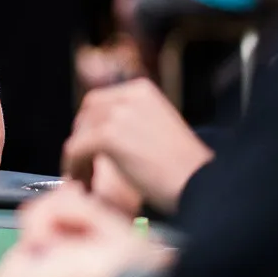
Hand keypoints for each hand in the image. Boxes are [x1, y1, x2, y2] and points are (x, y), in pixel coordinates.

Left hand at [64, 79, 211, 213]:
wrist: (203, 185)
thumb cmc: (185, 169)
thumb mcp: (158, 129)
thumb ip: (132, 122)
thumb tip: (97, 130)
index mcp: (142, 90)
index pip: (98, 102)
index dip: (89, 127)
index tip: (88, 150)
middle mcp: (129, 96)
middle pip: (85, 116)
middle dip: (82, 141)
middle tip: (84, 168)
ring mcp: (118, 114)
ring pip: (79, 135)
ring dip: (78, 160)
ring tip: (86, 181)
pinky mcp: (109, 136)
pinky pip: (75, 151)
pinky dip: (75, 169)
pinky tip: (85, 186)